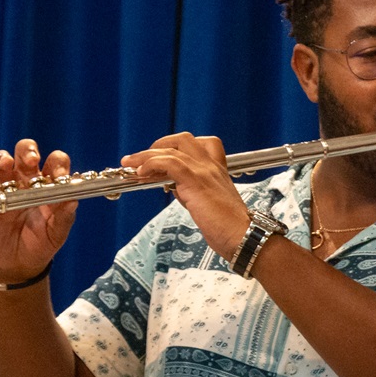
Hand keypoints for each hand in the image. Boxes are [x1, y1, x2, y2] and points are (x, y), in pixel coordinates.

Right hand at [0, 139, 77, 283]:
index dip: (58, 163)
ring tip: (5, 164)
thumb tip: (73, 200)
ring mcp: (7, 188)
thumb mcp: (57, 232)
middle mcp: (27, 181)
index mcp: (49, 184)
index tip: (60, 174)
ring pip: (1, 163)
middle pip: (26, 153)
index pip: (55, 162)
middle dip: (28, 151)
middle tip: (31, 161)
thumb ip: (65, 216)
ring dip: (2, 159)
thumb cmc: (43, 242)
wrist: (20, 263)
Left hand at [121, 133, 249, 260]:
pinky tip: (140, 174)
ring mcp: (204, 171)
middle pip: (182, 139)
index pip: (198, 144)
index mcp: (217, 170)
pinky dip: (150, 164)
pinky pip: (168, 163)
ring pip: (170, 150)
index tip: (161, 160)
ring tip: (129, 164)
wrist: (246, 237)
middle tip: (142, 159)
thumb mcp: (207, 204)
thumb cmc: (230, 228)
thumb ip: (191, 191)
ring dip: (145, 155)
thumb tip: (173, 186)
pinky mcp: (196, 181)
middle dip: (158, 145)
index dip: (176, 148)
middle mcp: (211, 165)